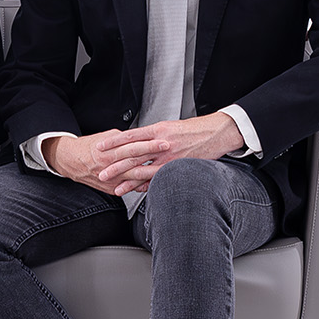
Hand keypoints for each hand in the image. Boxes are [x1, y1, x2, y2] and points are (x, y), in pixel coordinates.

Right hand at [42, 130, 155, 196]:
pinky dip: (141, 186)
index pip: (133, 146)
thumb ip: (124, 138)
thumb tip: (139, 136)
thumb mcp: (106, 137)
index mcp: (109, 150)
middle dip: (155, 159)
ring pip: (134, 177)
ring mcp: (111, 179)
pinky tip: (152, 183)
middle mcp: (110, 165)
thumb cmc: (88, 147)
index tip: (163, 142)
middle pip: (136, 161)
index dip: (150, 145)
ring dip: (151, 174)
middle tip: (170, 155)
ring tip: (165, 170)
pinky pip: (128, 188)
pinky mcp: (111, 188)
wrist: (71, 161)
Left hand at [90, 113, 244, 185]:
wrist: (218, 131)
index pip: (130, 135)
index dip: (113, 142)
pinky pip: (158, 177)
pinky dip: (147, 185)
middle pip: (132, 154)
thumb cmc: (196, 130)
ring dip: (127, 180)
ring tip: (115, 187)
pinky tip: (137, 191)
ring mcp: (170, 155)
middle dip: (115, 164)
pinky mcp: (178, 165)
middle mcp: (161, 142)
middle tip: (101, 172)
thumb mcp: (172, 127)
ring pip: (143, 168)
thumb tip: (141, 142)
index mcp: (158, 129)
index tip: (100, 147)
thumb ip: (155, 136)